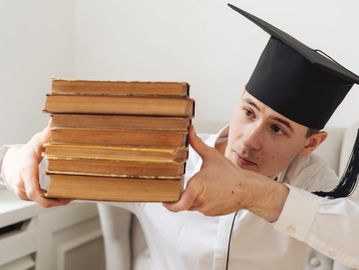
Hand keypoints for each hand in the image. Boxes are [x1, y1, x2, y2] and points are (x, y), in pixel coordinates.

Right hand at [2, 124, 70, 206]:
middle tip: (73, 196)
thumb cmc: (25, 152)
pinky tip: (62, 194)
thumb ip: (47, 135)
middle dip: (57, 200)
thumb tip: (56, 124)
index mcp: (26, 172)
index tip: (62, 197)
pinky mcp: (26, 197)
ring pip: (41, 201)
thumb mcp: (36, 142)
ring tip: (71, 195)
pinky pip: (39, 200)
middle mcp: (23, 185)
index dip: (47, 197)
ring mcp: (23, 193)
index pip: (33, 190)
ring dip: (55, 200)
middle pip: (41, 199)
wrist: (9, 162)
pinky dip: (50, 199)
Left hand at [164, 125, 288, 221]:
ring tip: (198, 186)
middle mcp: (200, 200)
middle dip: (178, 195)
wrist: (248, 190)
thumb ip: (196, 143)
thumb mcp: (211, 155)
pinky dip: (199, 200)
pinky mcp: (210, 213)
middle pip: (181, 201)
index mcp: (198, 186)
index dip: (168, 203)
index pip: (179, 203)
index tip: (163, 199)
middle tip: (175, 188)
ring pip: (190, 205)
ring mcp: (205, 209)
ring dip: (190, 197)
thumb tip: (188, 130)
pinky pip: (199, 207)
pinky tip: (208, 192)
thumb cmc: (230, 173)